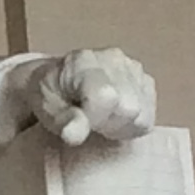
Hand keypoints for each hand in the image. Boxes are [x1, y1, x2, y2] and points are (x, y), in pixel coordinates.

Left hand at [25, 47, 155, 146]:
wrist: (56, 79)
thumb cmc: (50, 95)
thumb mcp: (45, 109)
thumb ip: (62, 121)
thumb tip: (74, 135)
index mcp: (84, 62)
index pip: (106, 96)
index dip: (95, 118)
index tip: (79, 122)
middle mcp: (114, 59)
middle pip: (129, 109)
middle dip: (108, 124)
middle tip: (89, 121)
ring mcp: (133, 68)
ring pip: (141, 114)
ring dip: (120, 125)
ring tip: (100, 118)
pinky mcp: (146, 81)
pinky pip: (148, 117)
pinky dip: (131, 124)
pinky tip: (114, 116)